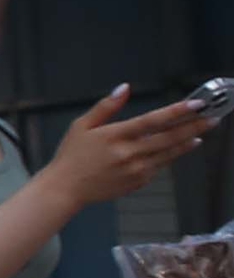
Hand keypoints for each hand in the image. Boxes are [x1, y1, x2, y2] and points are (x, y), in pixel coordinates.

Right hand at [44, 85, 214, 207]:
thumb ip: (105, 107)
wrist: (65, 189)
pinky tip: (179, 148)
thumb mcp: (81, 126)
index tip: (196, 104)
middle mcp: (129, 153)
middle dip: (194, 126)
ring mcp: (136, 170)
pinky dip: (171, 156)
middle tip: (212, 118)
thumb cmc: (71, 155)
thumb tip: (125, 88)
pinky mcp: (138, 182)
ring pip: (169, 153)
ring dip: (188, 142)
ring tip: (203, 132)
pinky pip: (159, 166)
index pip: (153, 120)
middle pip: (169, 138)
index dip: (177, 111)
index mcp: (115, 136)